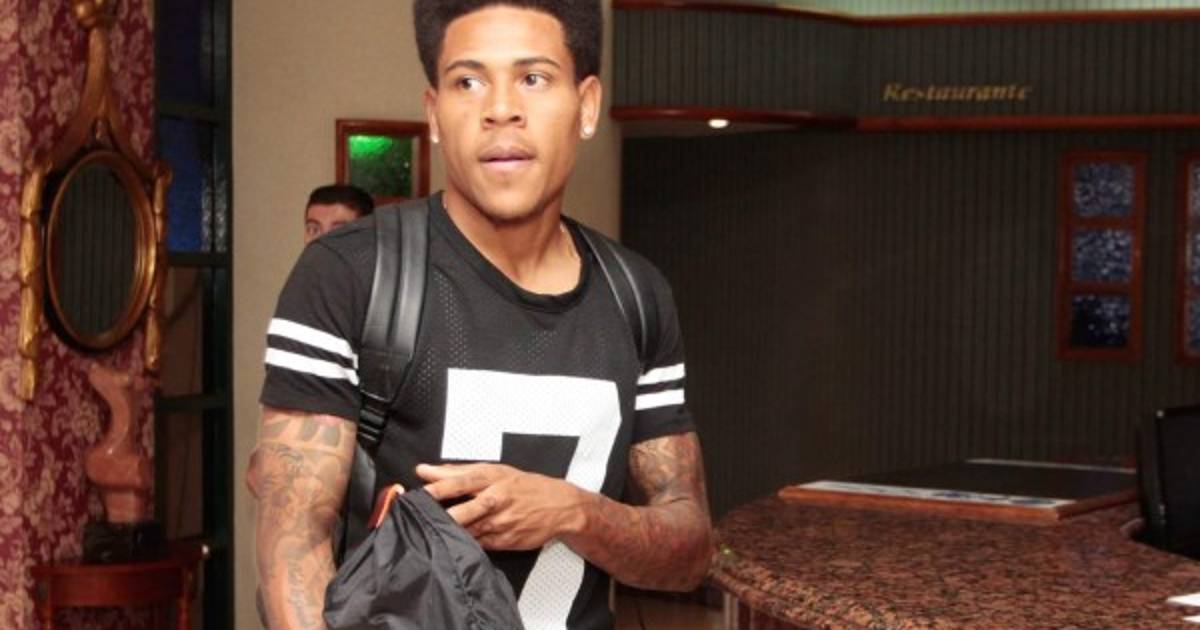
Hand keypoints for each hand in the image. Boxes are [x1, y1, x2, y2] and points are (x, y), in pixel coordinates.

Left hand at [416, 463, 587, 549]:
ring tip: (432, 533)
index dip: (440, 488)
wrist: (560, 506)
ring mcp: (501, 523)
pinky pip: (478, 544)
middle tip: (423, 519)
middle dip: (445, 516)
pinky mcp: (505, 541)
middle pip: (466, 511)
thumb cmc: (524, 486)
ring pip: (470, 531)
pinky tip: (452, 543)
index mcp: (492, 478)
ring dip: (451, 533)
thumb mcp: (495, 471)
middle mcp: (496, 500)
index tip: (421, 492)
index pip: (461, 482)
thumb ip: (456, 471)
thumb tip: (425, 470)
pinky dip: (465, 544)